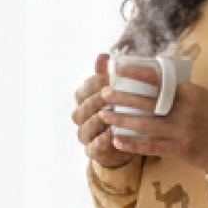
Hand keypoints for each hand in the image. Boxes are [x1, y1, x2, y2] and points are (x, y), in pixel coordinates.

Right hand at [74, 55, 134, 169]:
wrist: (127, 140)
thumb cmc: (122, 110)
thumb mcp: (118, 93)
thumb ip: (109, 76)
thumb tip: (103, 55)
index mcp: (84, 101)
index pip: (83, 90)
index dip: (95, 83)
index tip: (110, 78)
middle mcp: (81, 118)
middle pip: (80, 109)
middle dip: (95, 101)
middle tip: (110, 95)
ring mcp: (85, 136)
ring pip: (84, 128)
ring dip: (96, 120)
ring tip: (110, 113)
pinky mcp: (93, 152)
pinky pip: (93, 147)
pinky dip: (101, 140)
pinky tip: (112, 132)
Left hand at [102, 65, 207, 175]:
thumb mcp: (200, 96)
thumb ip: (177, 89)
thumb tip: (149, 77)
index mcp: (190, 92)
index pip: (159, 79)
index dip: (137, 73)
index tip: (119, 69)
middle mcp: (185, 110)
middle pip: (148, 102)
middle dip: (123, 97)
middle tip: (104, 92)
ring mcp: (182, 131)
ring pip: (146, 125)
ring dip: (122, 120)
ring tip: (104, 115)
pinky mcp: (180, 150)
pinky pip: (151, 147)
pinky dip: (133, 144)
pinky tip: (117, 140)